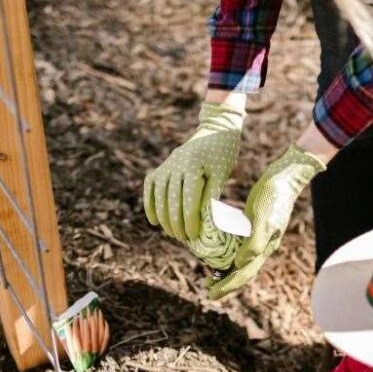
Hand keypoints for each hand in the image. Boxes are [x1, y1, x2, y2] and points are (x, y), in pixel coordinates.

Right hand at [144, 102, 244, 241]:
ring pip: (159, 197)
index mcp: (192, 167)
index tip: (193, 235)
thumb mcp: (221, 175)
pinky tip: (154, 221)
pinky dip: (150, 204)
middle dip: (176, 223)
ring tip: (172, 234)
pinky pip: (150, 187)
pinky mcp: (160, 167)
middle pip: (171, 201)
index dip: (190, 220)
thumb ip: (211, 196)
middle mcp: (175, 165)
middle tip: (184, 239)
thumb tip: (206, 222)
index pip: (188, 200)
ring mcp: (165, 166)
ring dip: (164, 218)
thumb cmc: (222, 156)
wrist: (215, 132)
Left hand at [207, 144, 324, 299]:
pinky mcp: (255, 226)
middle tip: (209, 291)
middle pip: (243, 272)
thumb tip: (240, 263)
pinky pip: (240, 246)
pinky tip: (220, 252)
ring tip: (211, 277)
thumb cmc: (274, 195)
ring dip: (227, 271)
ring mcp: (259, 237)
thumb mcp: (261, 216)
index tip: (211, 295)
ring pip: (241, 261)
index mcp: (265, 247)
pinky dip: (229, 253)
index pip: (244, 274)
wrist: (286, 176)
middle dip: (226, 283)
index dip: (227, 286)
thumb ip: (254, 241)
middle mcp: (262, 246)